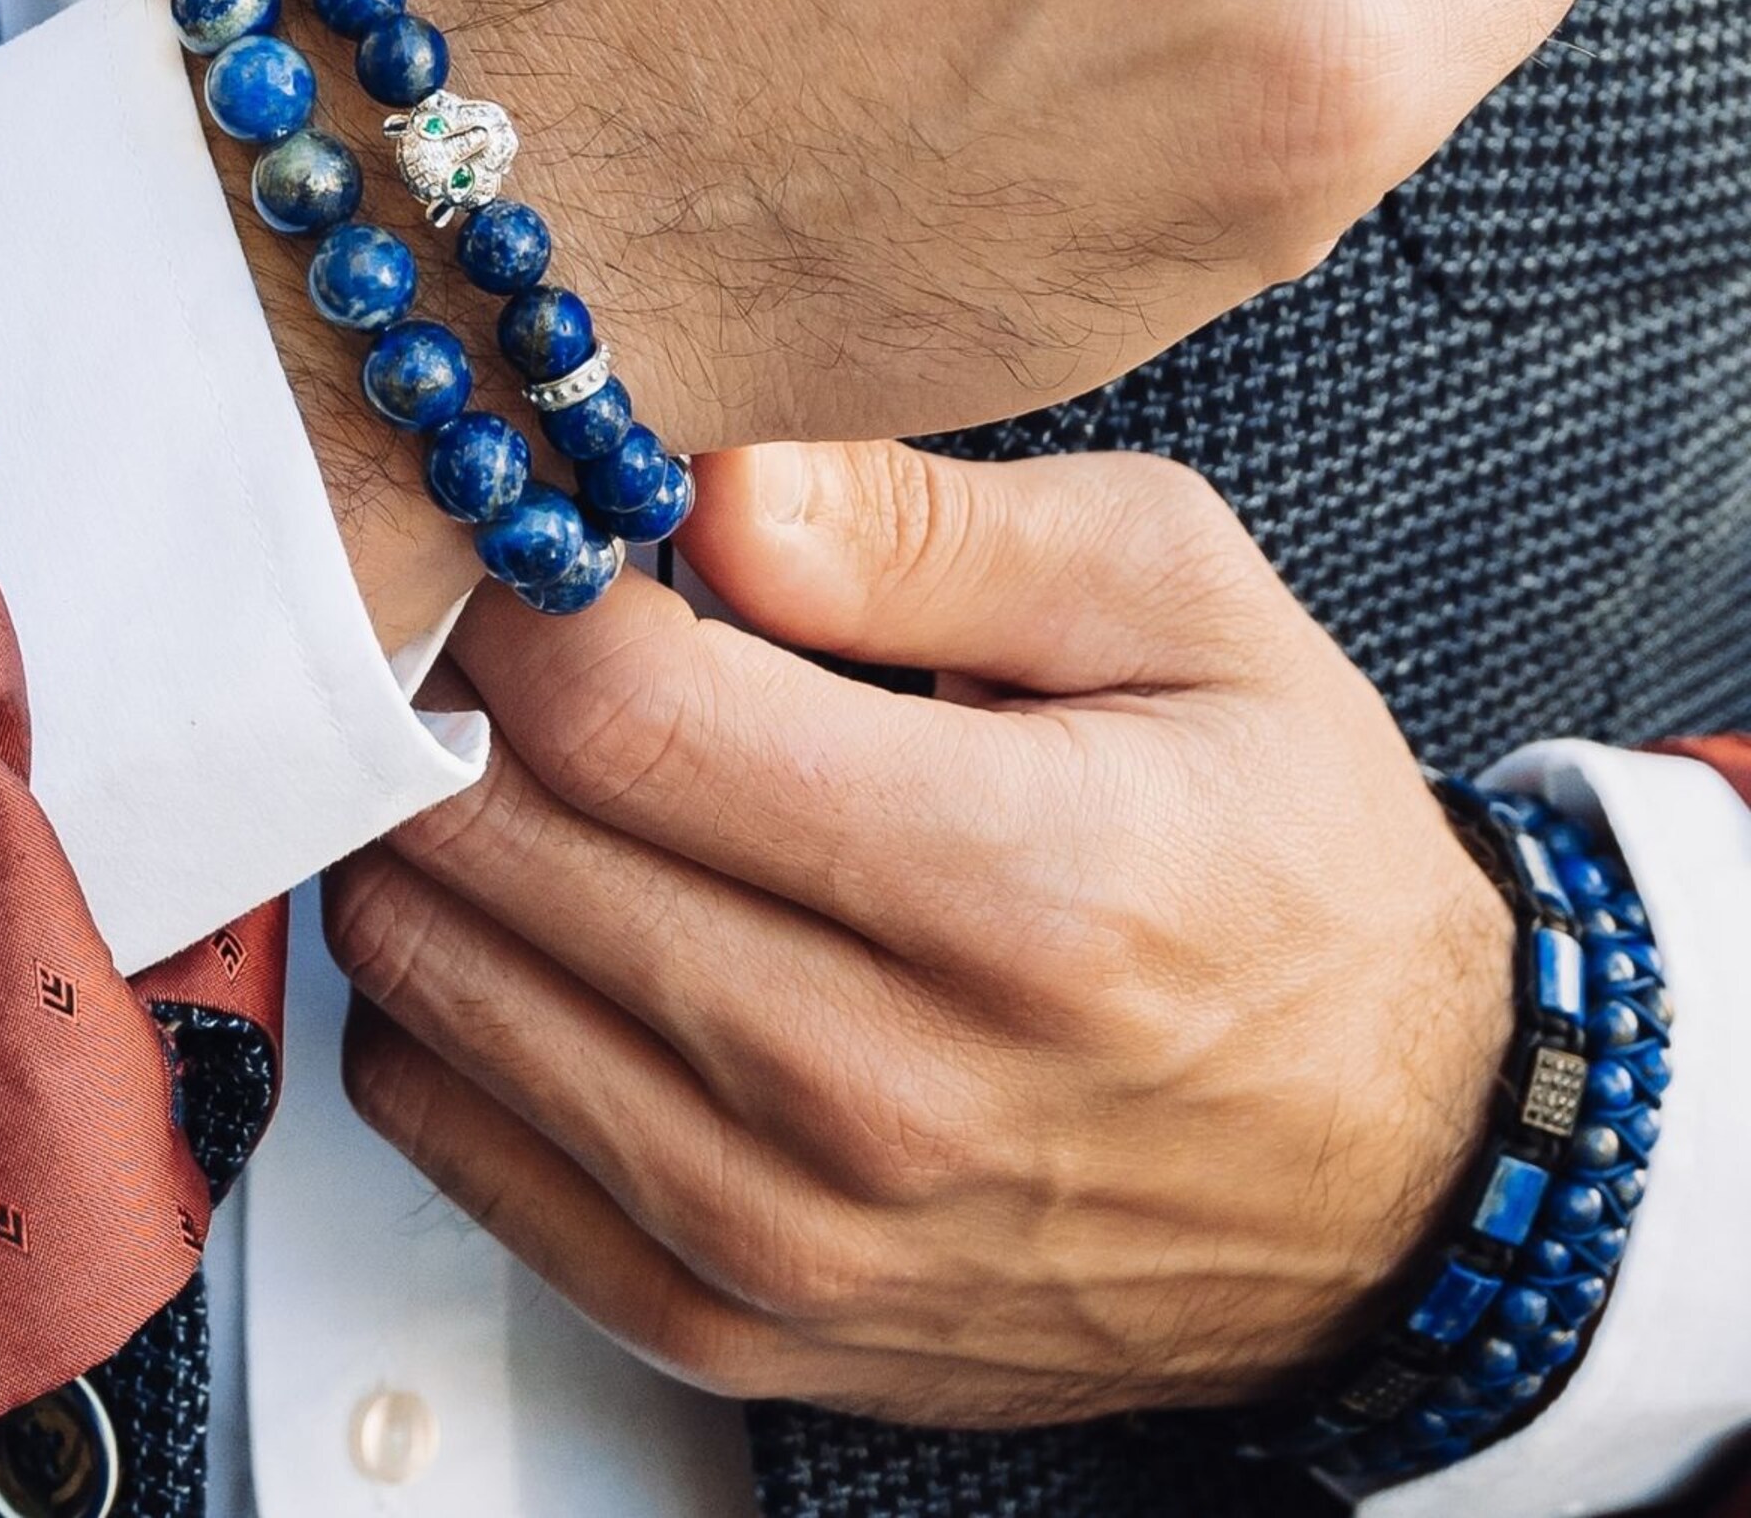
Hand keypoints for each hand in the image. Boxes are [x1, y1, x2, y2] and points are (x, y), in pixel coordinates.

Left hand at [325, 436, 1513, 1423]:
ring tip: (498, 745)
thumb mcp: (1177, 598)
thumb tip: (709, 486)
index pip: (628, 717)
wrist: (1395, 1164)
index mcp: (1015, 887)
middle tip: (481, 611)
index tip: (528, 525)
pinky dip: (438, 1008)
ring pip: (440, 996)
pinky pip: (456, 1151)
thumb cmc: (1281, 851)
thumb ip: (931, 524)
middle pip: (502, 850)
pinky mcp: (734, 1329)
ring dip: (421, 838)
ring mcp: (794, 1237)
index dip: (522, 591)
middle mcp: (886, 1093)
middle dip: (442, 692)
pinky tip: (518, 909)